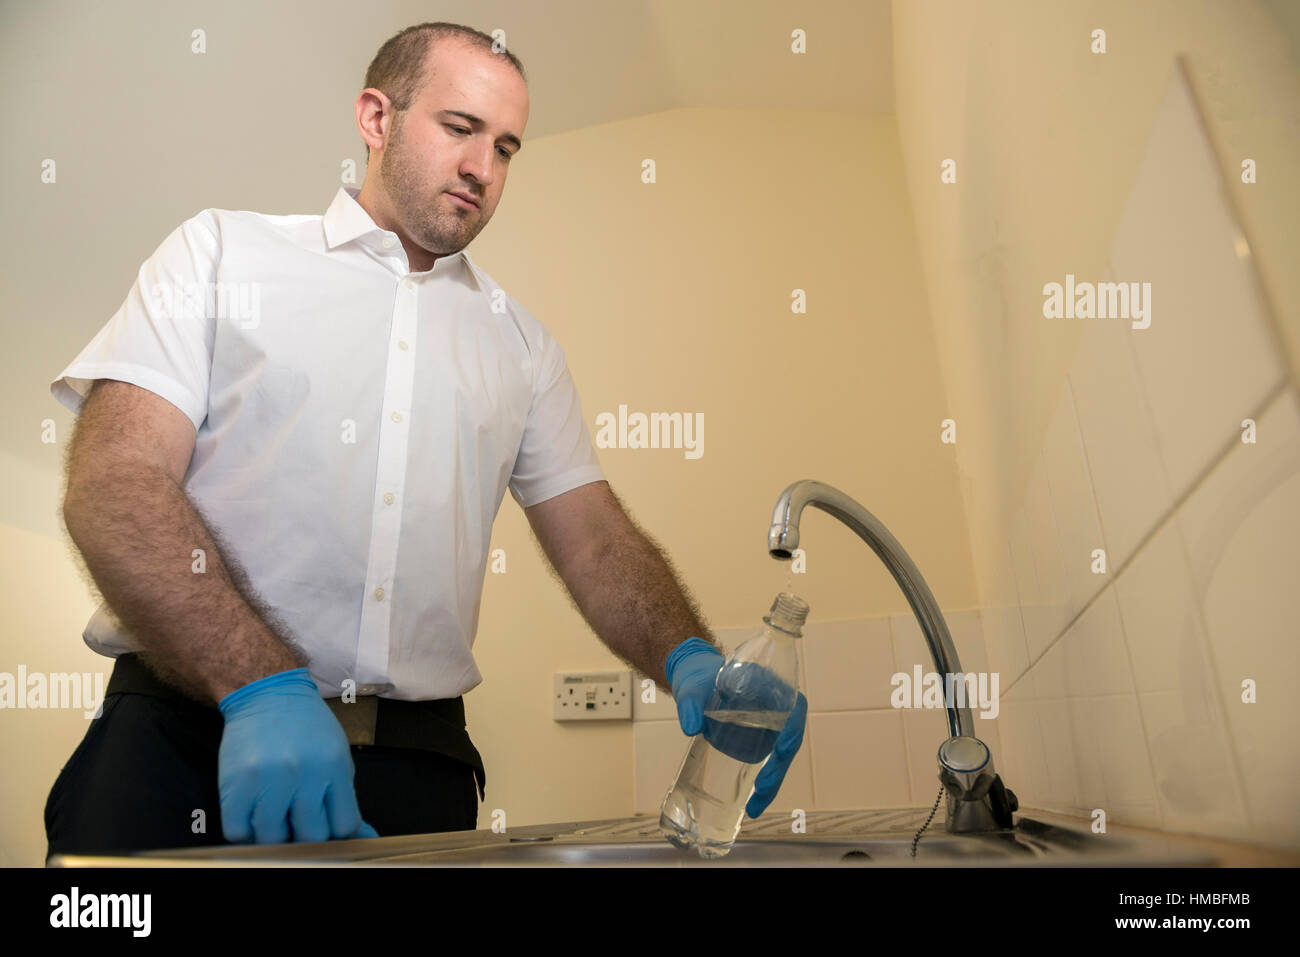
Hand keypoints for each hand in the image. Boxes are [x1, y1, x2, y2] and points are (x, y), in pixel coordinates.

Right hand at [217, 668, 379, 843]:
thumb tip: (365, 836)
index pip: (344, 825)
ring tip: (274, 813)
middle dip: (306, 833)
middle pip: (311, 836)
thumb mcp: (337, 755)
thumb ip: (346, 798)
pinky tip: (252, 814)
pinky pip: (237, 832)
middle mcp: (303, 774)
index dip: (337, 832)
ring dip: (274, 833)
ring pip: (273, 838)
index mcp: (334, 767)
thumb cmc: (307, 727)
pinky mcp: (235, 784)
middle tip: (298, 819)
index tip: (327, 825)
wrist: (266, 693)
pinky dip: (245, 831)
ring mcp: (268, 779)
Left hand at [664, 637, 807, 818]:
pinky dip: (764, 783)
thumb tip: (690, 728)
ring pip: (781, 756)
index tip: (782, 748)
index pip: (795, 706)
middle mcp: (775, 706)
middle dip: (779, 768)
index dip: (794, 728)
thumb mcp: (690, 688)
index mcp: (768, 685)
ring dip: (773, 782)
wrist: (693, 681)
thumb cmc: (696, 677)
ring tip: (755, 807)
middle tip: (761, 790)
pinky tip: (753, 803)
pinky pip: (769, 761)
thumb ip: (689, 704)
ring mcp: (769, 724)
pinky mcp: (759, 739)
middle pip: (789, 738)